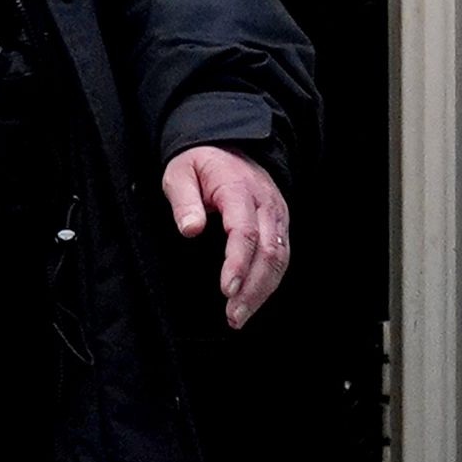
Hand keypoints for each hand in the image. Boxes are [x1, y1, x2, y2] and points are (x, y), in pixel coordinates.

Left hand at [161, 145, 289, 329]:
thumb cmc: (200, 162)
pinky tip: (254, 300)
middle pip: (270, 251)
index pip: (245, 232)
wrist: (227, 145)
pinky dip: (270, 281)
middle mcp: (265, 203)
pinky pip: (282, 256)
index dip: (238, 264)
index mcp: (240, 189)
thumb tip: (190, 230)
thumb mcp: (179, 173)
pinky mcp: (279, 224)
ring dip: (263, 291)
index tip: (228, 289)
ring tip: (240, 316)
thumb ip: (184, 200)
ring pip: (280, 257)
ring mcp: (277, 214)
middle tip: (233, 315)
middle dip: (253, 288)